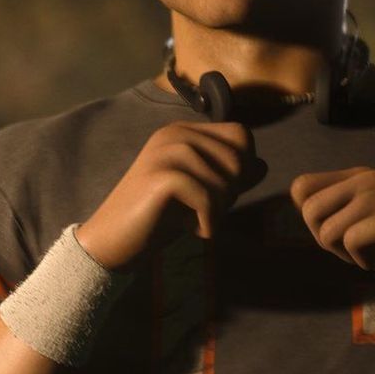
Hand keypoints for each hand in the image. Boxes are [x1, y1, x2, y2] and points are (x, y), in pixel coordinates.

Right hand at [76, 121, 265, 269]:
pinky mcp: (162, 176)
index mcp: (184, 131)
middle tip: (203, 211)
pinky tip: (188, 229)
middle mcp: (175, 133)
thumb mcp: (201, 193)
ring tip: (192, 220)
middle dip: (231, 193)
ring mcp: (167, 152)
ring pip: (227, 180)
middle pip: (239, 158)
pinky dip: (207, 223)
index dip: (242, 168)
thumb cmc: (157, 218)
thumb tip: (263, 164)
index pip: (241, 134)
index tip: (219, 194)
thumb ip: (231, 178)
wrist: (111, 242)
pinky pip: (209, 200)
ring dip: (218, 211)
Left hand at [290, 167, 374, 302]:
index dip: (313, 220)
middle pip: (309, 210)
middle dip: (327, 240)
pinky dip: (363, 261)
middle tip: (359, 249)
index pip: (301, 187)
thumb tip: (297, 201)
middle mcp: (370, 177)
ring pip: (328, 229)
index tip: (342, 234)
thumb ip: (331, 211)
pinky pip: (352, 242)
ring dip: (346, 254)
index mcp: (359, 175)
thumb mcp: (357, 226)